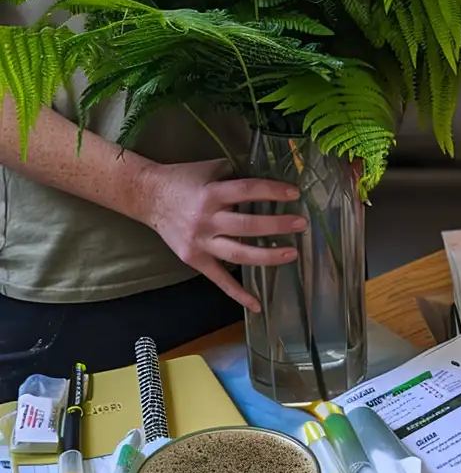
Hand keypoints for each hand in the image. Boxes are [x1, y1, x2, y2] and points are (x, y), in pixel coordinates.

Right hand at [137, 157, 308, 311]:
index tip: (294, 194)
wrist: (148, 197)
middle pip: (246, 226)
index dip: (272, 192)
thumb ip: (237, 174)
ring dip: (266, 256)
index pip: (247, 191)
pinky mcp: (194, 260)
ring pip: (237, 254)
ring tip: (291, 254)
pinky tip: (257, 304)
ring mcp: (199, 243)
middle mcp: (206, 220)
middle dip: (276, 226)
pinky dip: (238, 293)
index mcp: (211, 193)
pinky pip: (219, 279)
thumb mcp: (211, 168)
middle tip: (301, 224)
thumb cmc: (184, 179)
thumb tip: (269, 180)